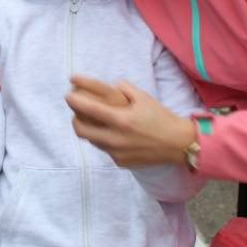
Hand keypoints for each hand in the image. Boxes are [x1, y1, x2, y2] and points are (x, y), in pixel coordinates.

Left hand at [66, 76, 195, 166]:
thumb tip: (109, 84)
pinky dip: (103, 140)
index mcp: (121, 120)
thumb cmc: (161, 117)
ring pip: (91, 141)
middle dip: (74, 119)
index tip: (68, 94)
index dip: (74, 100)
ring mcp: (117, 153)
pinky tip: (111, 133)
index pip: (88, 109)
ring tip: (93, 121)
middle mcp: (116, 138)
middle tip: (76, 111)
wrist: (178, 144)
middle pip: (81, 130)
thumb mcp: (144, 97)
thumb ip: (124, 88)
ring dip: (88, 130)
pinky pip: (104, 149)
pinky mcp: (120, 162)